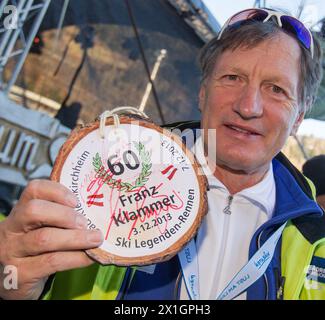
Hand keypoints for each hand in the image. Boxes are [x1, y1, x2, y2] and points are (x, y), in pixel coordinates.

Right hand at [0, 179, 102, 299]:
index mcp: (20, 211)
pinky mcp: (20, 274)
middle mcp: (11, 229)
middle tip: (85, 223)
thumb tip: (95, 213)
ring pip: (44, 238)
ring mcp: (13, 252)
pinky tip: (89, 257)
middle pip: (34, 210)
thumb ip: (61, 218)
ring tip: (95, 239)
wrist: (13, 283)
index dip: (57, 191)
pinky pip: (52, 262)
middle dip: (65, 215)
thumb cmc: (36, 250)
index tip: (76, 201)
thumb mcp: (41, 229)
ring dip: (76, 238)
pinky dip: (75, 258)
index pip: (34, 190)